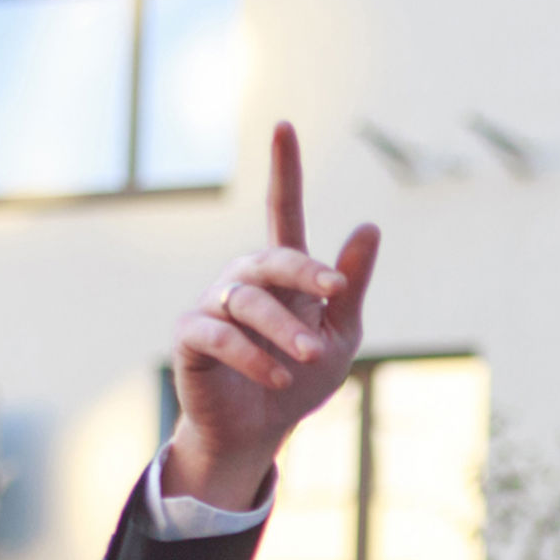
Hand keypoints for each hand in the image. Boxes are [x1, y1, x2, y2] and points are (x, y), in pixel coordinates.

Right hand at [163, 120, 381, 508]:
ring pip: (248, 300)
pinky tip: (276, 376)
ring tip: (310, 357)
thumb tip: (369, 227)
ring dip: (284, 329)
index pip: (282, 212)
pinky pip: (219, 335)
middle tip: (337, 295)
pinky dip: (252, 355)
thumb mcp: (340, 334)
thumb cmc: (299, 379)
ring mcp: (213, 305)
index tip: (284, 126)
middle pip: (272, 258)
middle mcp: (243, 279)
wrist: (258, 433)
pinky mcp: (190, 336)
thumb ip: (350, 285)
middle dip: (306, 273)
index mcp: (282, 274)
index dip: (284, 171)